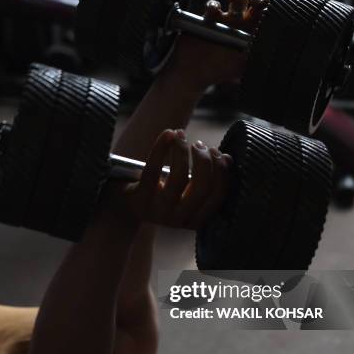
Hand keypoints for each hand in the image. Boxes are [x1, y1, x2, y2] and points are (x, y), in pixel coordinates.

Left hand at [104, 129, 232, 228]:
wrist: (124, 206)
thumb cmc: (161, 193)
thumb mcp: (186, 191)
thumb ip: (205, 179)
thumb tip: (228, 159)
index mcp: (195, 221)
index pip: (218, 196)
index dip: (223, 171)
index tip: (219, 153)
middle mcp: (179, 220)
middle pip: (202, 187)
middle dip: (205, 161)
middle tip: (199, 144)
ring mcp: (158, 212)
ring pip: (179, 178)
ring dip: (183, 150)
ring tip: (181, 135)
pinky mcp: (140, 200)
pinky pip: (153, 170)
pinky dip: (162, 147)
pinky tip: (169, 133)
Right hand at [164, 0, 268, 89]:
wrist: (194, 73)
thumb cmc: (219, 72)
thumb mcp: (240, 71)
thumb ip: (254, 64)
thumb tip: (268, 64)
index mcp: (253, 33)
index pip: (268, 18)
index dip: (270, 12)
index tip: (269, 15)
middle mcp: (243, 23)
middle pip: (255, 3)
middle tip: (255, 2)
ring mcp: (226, 18)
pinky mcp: (208, 18)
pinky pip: (212, 6)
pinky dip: (212, 6)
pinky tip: (213, 11)